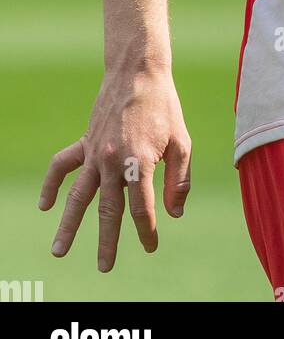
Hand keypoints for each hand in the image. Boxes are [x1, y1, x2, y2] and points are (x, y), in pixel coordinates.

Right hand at [39, 68, 190, 271]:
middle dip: (107, 241)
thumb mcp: (182, 141)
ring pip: (78, 196)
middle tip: (104, 267)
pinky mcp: (85, 140)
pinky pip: (62, 165)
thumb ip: (179, 180)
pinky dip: (51, 184)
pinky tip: (45, 205)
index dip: (147, 231)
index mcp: (141, 162)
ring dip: (68, 225)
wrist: (139, 71)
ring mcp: (95, 151)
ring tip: (59, 251)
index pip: (143, 208)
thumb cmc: (165, 107)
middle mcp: (113, 160)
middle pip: (108, 210)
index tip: (151, 246)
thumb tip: (174, 213)